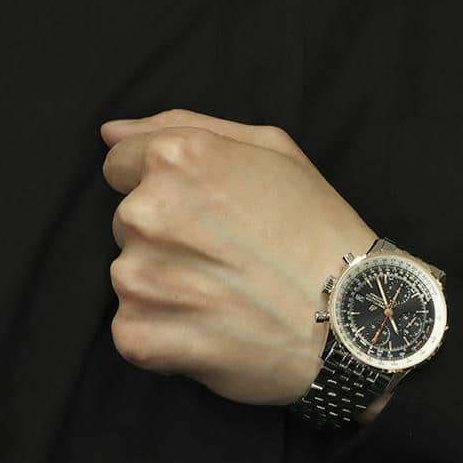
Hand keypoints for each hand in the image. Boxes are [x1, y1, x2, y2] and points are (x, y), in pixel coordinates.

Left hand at [100, 109, 376, 405]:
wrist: (351, 319)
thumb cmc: (318, 231)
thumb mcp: (275, 152)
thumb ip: (187, 126)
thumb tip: (111, 133)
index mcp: (177, 160)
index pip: (122, 166)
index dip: (168, 191)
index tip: (208, 217)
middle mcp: (147, 212)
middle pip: (127, 224)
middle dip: (168, 239)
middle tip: (230, 261)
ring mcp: (140, 278)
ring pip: (131, 277)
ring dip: (167, 289)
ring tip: (226, 299)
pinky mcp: (142, 335)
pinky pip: (133, 331)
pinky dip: (165, 337)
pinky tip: (212, 333)